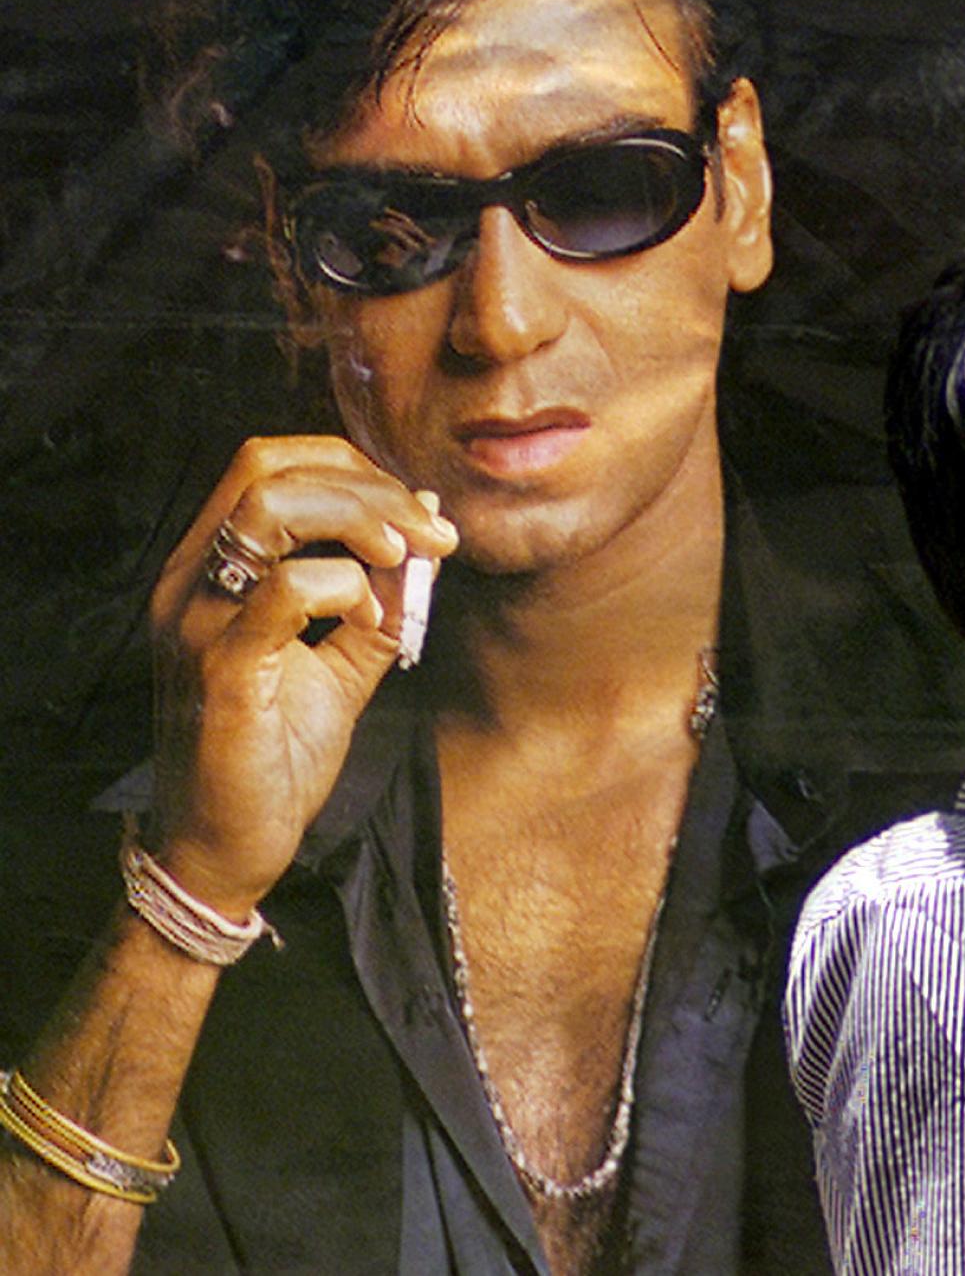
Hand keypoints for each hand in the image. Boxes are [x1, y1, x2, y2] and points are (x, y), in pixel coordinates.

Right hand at [144, 436, 455, 919]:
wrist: (227, 846)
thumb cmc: (277, 751)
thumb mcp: (344, 662)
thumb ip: (382, 599)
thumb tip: (427, 531)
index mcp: (209, 567)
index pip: (267, 462)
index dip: (352, 467)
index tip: (417, 509)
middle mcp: (187, 581)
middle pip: (267, 467)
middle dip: (368, 486)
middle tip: (432, 532)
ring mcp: (195, 621)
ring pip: (269, 509)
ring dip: (359, 519)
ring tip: (408, 559)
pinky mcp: (219, 669)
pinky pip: (286, 592)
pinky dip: (347, 588)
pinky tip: (375, 622)